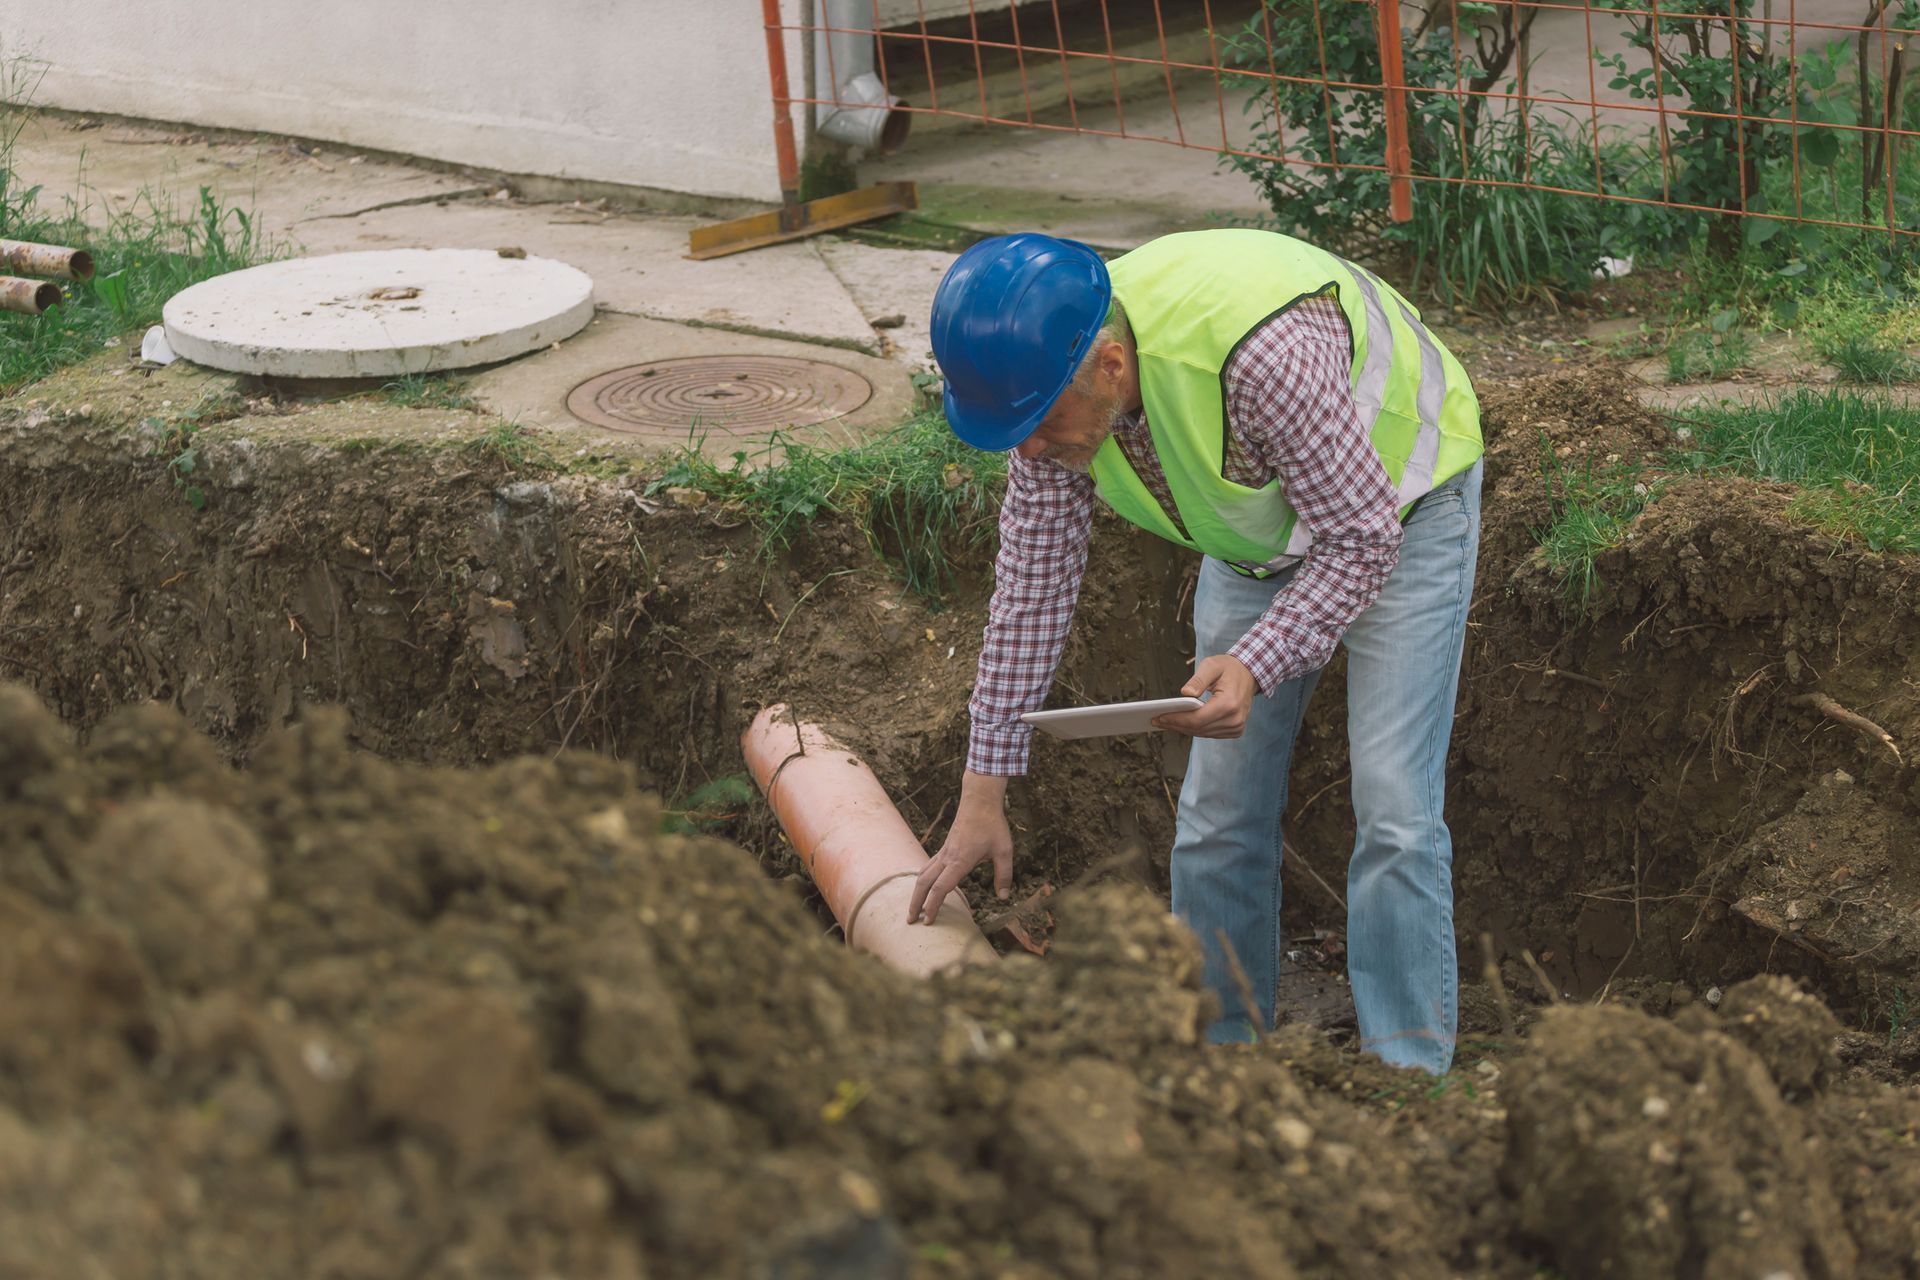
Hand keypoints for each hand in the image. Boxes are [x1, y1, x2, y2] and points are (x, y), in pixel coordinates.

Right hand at [908, 772, 1013, 924]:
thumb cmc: (993, 825)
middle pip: (924, 883)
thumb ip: (1004, 875)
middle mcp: (947, 857)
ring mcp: (944, 852)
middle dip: (915, 903)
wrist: (980, 801)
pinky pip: (928, 866)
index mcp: (960, 861)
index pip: (941, 888)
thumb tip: (1004, 897)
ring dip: (916, 892)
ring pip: (922, 874)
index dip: (933, 906)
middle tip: (910, 921)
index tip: (928, 921)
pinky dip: (922, 880)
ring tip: (914, 908)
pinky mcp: (945, 848)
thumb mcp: (1004, 851)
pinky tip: (924, 887)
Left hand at [1153, 654, 1256, 738]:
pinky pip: (1210, 733)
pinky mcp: (1235, 730)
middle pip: (1198, 728)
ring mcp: (1236, 726)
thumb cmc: (1228, 668)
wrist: (1249, 675)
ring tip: (1166, 722)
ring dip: (1183, 728)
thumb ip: (1198, 679)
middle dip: (1176, 725)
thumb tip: (1184, 693)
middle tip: (1157, 720)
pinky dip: (1195, 729)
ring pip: (1203, 733)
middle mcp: (1235, 719)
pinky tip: (1182, 723)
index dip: (1176, 720)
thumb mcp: (1211, 666)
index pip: (1197, 718)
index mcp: (1229, 703)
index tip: (1159, 717)